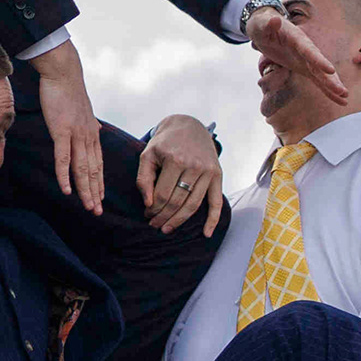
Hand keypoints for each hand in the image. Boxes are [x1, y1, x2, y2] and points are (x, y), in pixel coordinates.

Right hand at [28, 40, 109, 205]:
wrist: (63, 73)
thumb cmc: (68, 90)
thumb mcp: (83, 110)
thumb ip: (90, 123)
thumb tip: (97, 129)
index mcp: (92, 133)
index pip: (98, 163)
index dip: (99, 182)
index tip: (100, 198)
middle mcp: (88, 137)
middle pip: (93, 171)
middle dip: (95, 193)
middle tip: (97, 212)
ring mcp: (76, 135)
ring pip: (82, 168)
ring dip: (85, 190)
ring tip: (88, 207)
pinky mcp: (62, 131)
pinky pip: (64, 158)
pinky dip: (65, 176)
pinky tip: (66, 190)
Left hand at [135, 113, 224, 233]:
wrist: (188, 126)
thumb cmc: (164, 143)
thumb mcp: (148, 154)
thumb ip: (143, 178)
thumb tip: (148, 203)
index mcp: (175, 160)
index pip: (162, 195)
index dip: (153, 208)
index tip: (146, 214)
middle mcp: (194, 166)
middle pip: (177, 202)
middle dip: (163, 217)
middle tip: (154, 224)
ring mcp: (208, 171)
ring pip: (193, 205)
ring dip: (179, 221)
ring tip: (167, 228)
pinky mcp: (217, 174)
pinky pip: (216, 201)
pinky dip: (213, 219)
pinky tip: (206, 234)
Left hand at [241, 0, 348, 104]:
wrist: (265, 26)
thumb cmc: (262, 25)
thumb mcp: (261, 25)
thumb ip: (269, 25)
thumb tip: (275, 20)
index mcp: (297, 38)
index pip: (309, 50)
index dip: (319, 60)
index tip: (330, 70)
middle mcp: (306, 49)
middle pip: (320, 65)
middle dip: (331, 78)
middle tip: (342, 91)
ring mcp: (306, 59)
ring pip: (322, 74)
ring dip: (332, 85)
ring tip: (345, 97)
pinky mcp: (303, 67)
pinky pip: (317, 80)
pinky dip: (327, 89)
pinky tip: (338, 99)